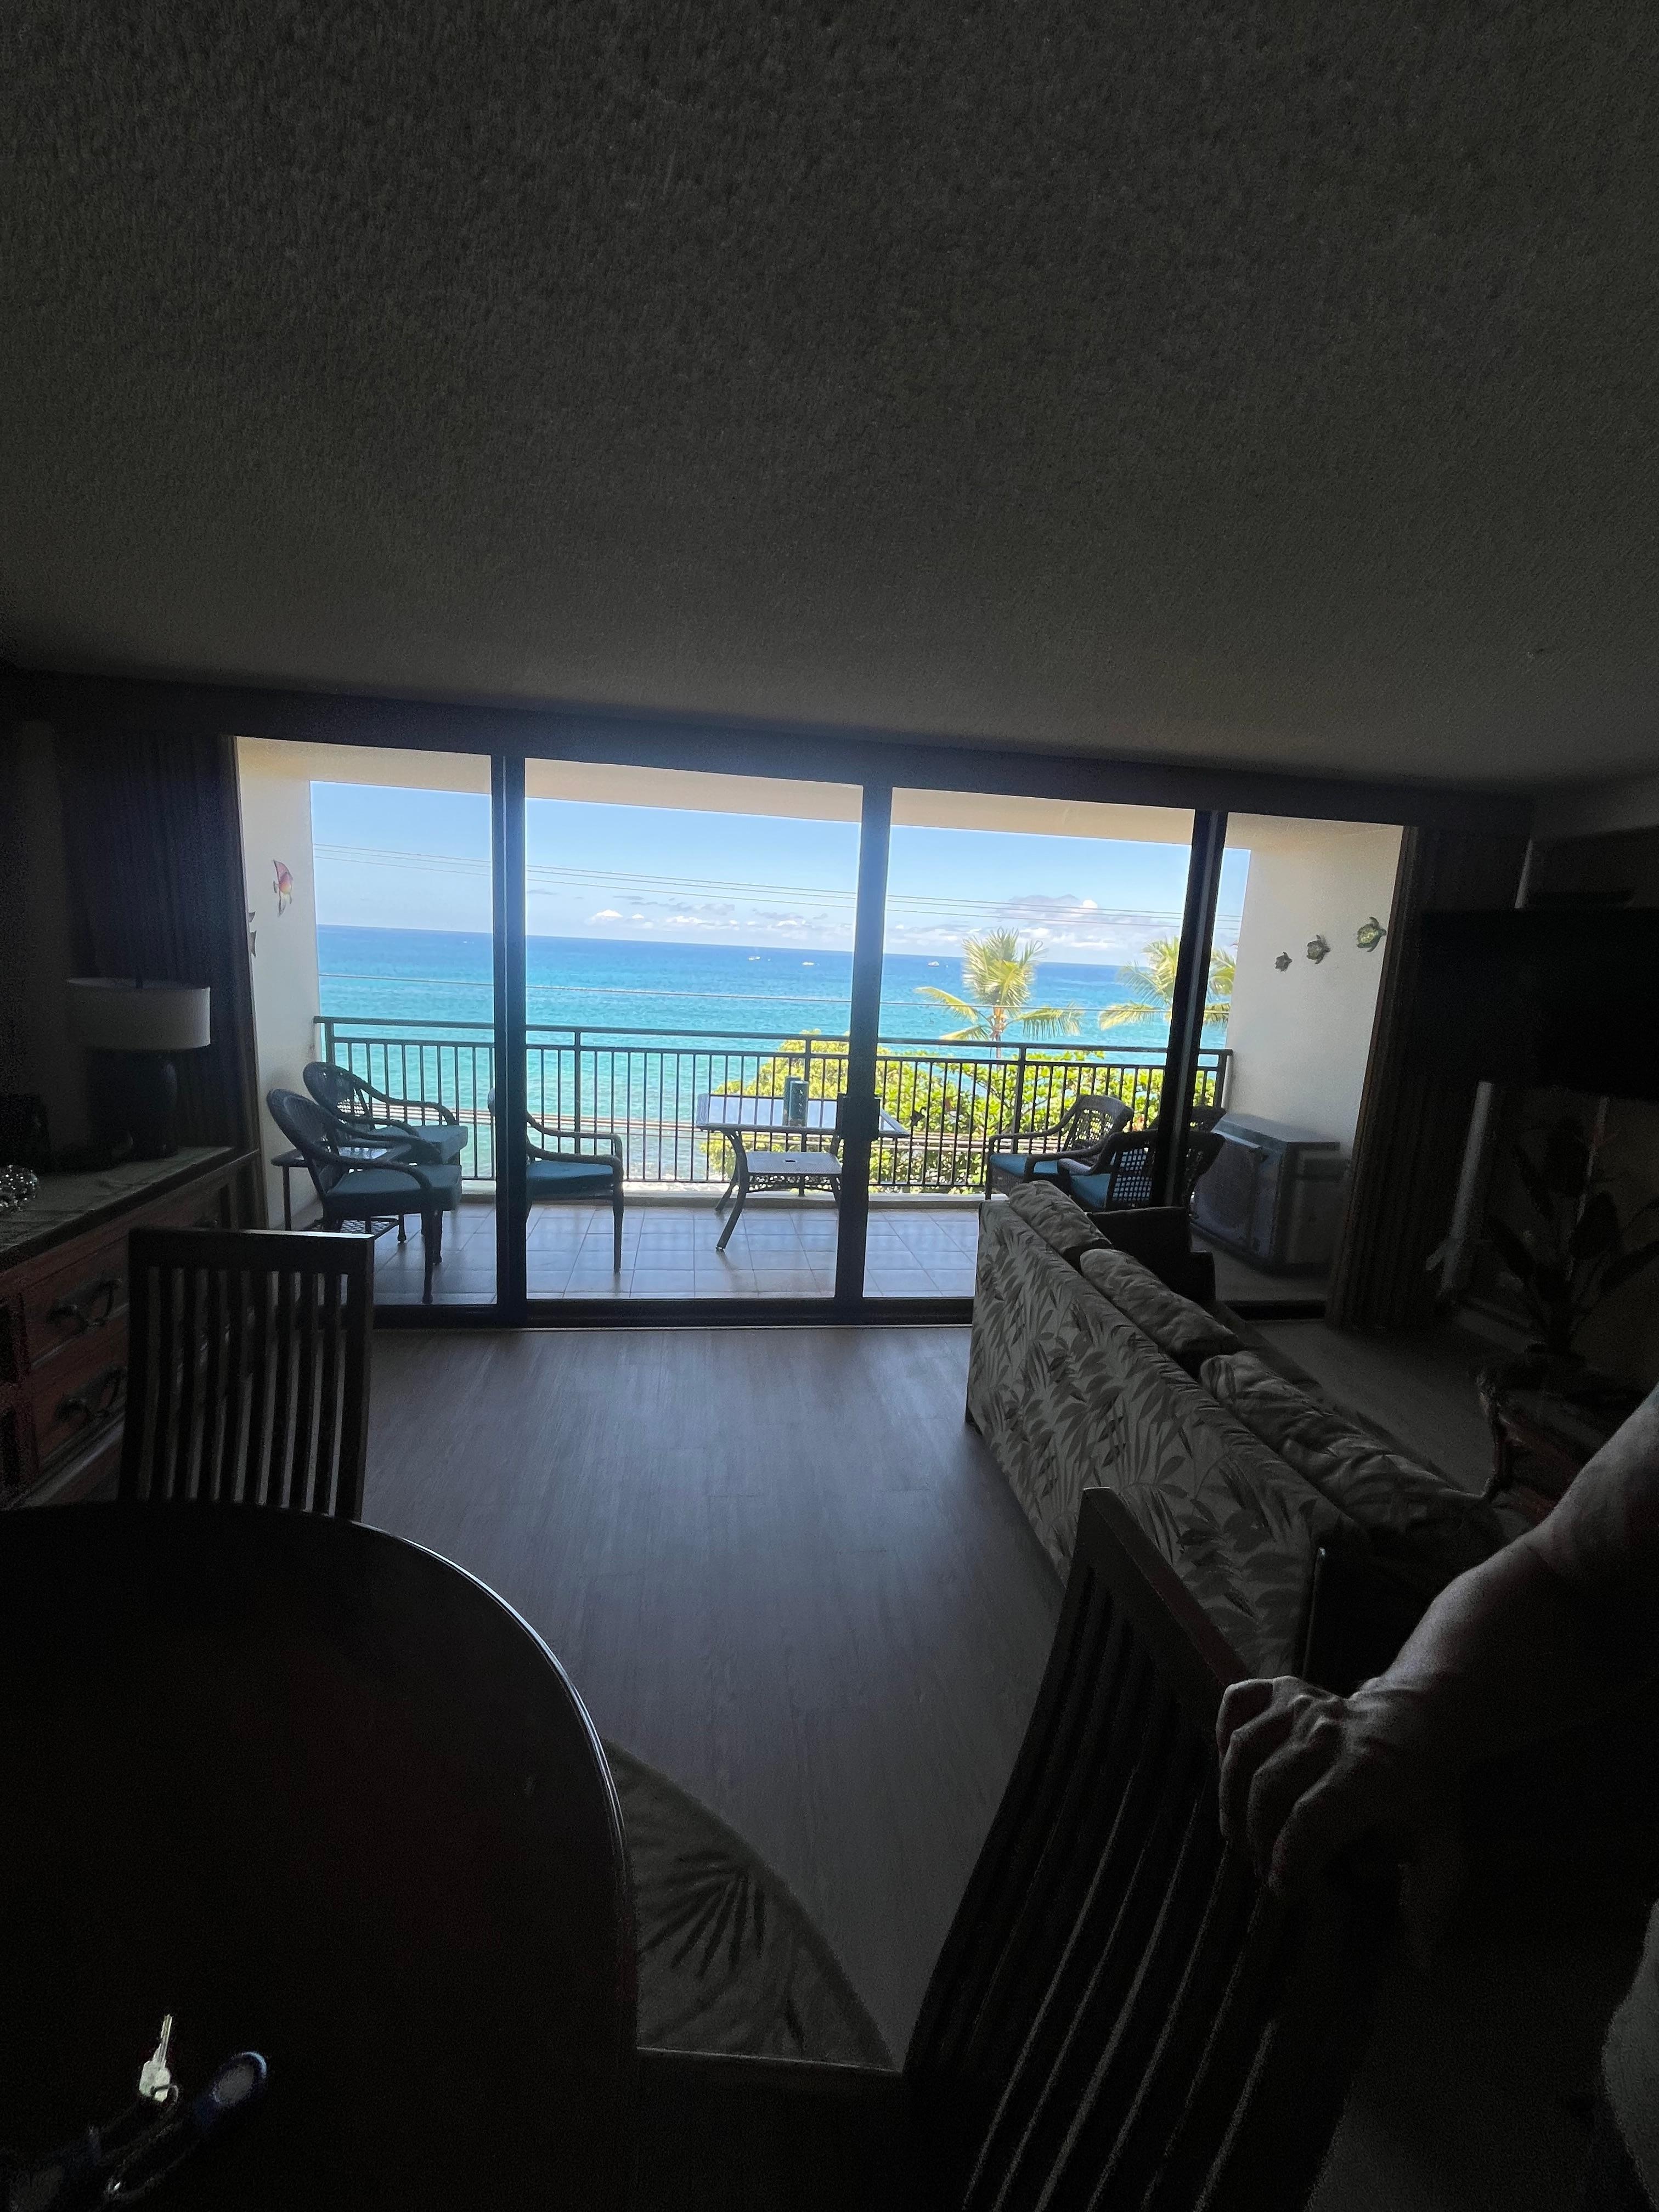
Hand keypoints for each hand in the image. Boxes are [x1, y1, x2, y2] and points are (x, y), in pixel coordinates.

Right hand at [1217, 1675, 1463, 1963]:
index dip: (1289, 1859)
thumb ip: (1429, 1904)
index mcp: (1367, 1775)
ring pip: (1246, 1748)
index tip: (1284, 1891)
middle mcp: (1330, 1735)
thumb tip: (1419, 1965)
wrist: (1421, 1720)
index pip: (1311, 1819)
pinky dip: (1225, 1729)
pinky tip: (1229, 1764)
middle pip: (1270, 1786)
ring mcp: (1305, 1706)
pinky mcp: (1286, 1689)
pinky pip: (1240, 1701)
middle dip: (1258, 1835)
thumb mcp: (1441, 1848)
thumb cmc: (1423, 1793)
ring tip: (1236, 1833)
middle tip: (1261, 1868)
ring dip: (1231, 1794)